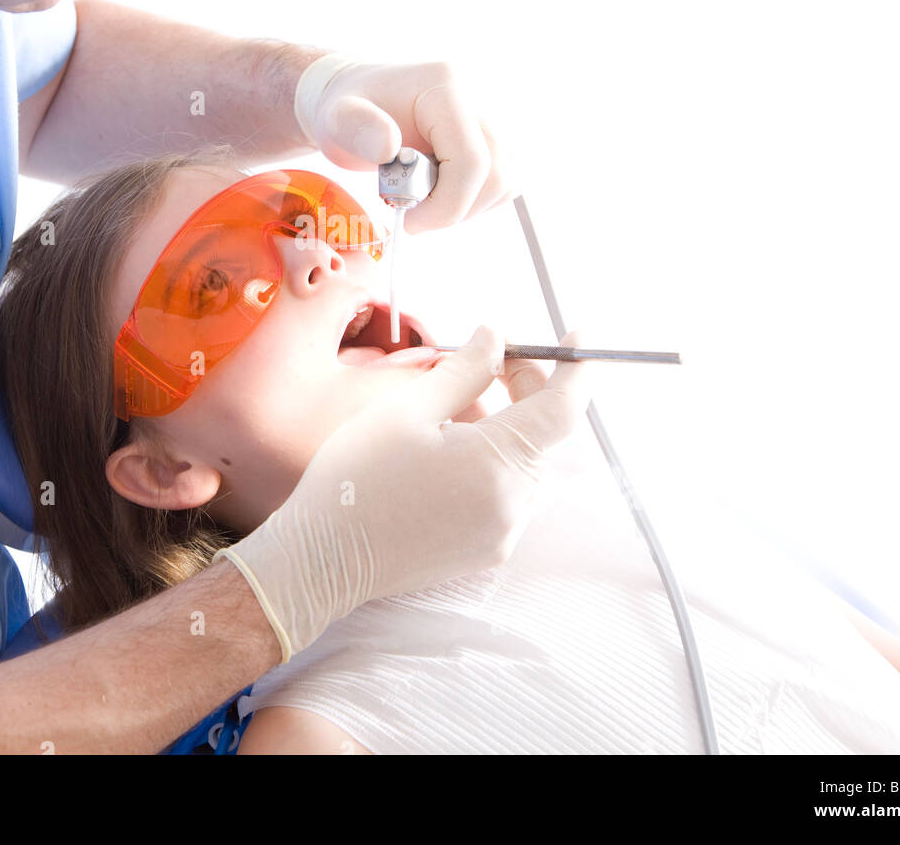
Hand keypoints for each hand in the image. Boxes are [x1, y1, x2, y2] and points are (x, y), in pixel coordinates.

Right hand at [214, 327, 588, 661]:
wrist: (324, 560)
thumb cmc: (357, 480)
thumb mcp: (408, 409)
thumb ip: (464, 369)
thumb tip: (495, 338)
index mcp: (498, 464)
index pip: (564, 408)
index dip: (574, 368)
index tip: (574, 338)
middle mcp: (514, 505)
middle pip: (544, 433)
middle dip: (525, 388)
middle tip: (487, 358)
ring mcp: (503, 533)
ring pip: (525, 461)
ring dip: (503, 424)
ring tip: (449, 406)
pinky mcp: (487, 549)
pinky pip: (508, 492)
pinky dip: (491, 459)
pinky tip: (445, 446)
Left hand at [294, 56, 512, 233]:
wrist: (355, 97)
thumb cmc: (346, 109)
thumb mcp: (338, 117)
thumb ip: (358, 128)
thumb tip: (390, 146)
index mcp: (445, 87)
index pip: (472, 160)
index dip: (447, 204)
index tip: (409, 221)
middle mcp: (477, 98)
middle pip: (498, 174)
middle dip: (456, 208)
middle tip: (413, 215)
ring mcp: (490, 118)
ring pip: (507, 180)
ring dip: (468, 205)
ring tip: (423, 199)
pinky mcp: (492, 138)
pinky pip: (504, 181)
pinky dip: (475, 199)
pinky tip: (438, 193)